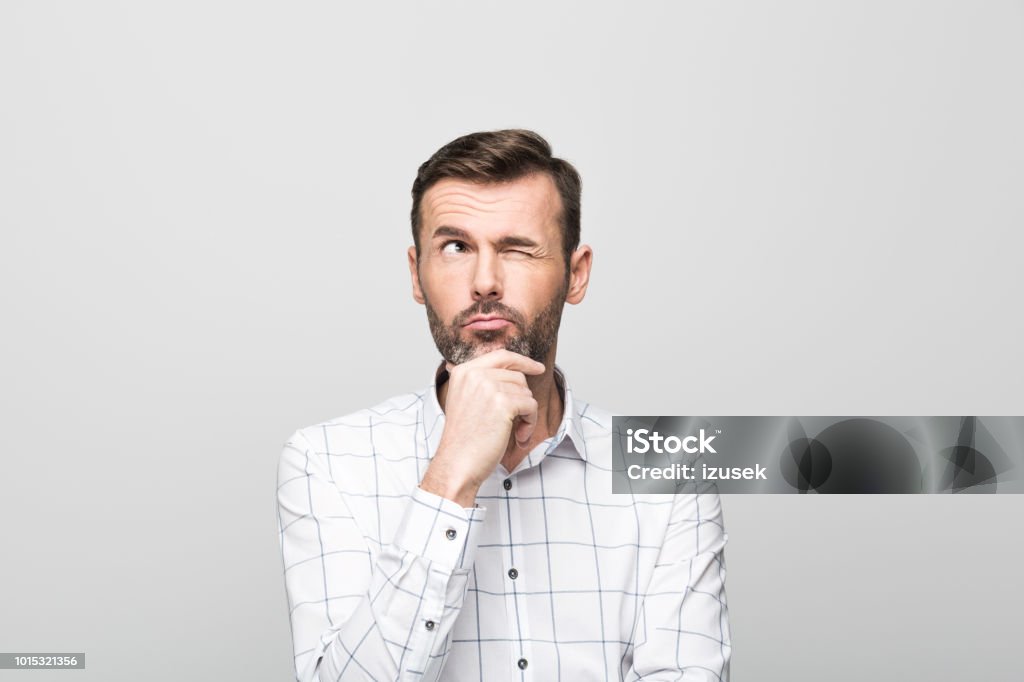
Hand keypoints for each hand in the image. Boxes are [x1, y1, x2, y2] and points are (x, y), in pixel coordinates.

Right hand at [420, 350, 545, 506]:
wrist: (457, 464)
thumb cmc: (464, 439)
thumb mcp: (465, 400)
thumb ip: (482, 382)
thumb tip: (511, 369)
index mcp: (464, 371)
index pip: (501, 356)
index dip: (523, 361)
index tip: (538, 368)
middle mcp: (474, 374)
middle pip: (517, 376)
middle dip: (523, 399)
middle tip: (516, 422)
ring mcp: (488, 387)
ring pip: (526, 392)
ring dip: (526, 415)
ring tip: (514, 432)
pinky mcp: (503, 403)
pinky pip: (531, 406)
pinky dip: (530, 424)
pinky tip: (519, 437)